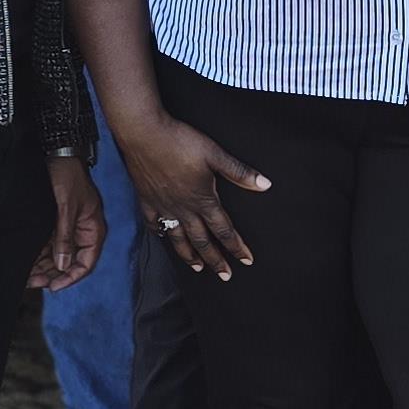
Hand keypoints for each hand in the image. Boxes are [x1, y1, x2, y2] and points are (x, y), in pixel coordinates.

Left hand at [31, 150, 104, 290]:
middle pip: (70, 262)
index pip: (86, 263)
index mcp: (93, 230)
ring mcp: (68, 228)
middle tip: (34, 283)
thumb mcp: (67, 208)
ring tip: (27, 276)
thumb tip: (63, 265)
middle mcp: (82, 232)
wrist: (58, 154)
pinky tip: (26, 261)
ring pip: (57, 255)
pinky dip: (39, 254)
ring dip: (44, 266)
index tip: (53, 286)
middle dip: (53, 274)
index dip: (71, 277)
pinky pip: (49, 244)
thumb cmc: (68, 177)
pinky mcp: (55, 223)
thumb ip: (65, 237)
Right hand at [119, 108, 270, 276]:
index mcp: (203, 199)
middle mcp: (183, 209)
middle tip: (224, 275)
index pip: (224, 230)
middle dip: (215, 259)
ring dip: (190, 255)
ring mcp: (163, 206)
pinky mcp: (147, 200)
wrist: (144, 133)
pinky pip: (154, 224)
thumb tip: (264, 185)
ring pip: (178, 238)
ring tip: (197, 267)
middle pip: (202, 240)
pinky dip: (160, 234)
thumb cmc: (180, 141)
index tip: (246, 260)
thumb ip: (240, 173)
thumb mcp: (215, 154)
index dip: (237, 247)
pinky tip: (163, 239)